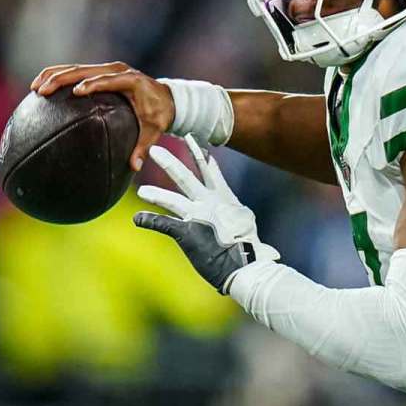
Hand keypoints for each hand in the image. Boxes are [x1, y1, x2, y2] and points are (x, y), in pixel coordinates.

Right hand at [30, 61, 173, 170]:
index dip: (93, 84)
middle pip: (85, 70)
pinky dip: (58, 76)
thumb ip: (144, 146)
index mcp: (132, 81)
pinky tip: (40, 87)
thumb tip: (135, 167)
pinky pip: (76, 71)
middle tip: (43, 91)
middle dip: (62, 78)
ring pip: (76, 67)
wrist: (166, 98)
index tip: (77, 92)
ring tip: (35, 88)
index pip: (109, 80)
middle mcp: (118, 70)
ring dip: (53, 75)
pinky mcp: (100, 71)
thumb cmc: (159, 114)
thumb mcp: (154, 130)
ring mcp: (108, 68)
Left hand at [134, 134, 279, 292]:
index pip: (212, 174)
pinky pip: (164, 224)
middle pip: (187, 177)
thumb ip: (245, 225)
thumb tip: (267, 248)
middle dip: (171, 163)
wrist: (245, 263)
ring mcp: (197, 217)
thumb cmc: (250, 252)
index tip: (195, 142)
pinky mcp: (187, 233)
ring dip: (156, 194)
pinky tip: (138, 218)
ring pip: (172, 199)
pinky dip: (150, 221)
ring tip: (141, 190)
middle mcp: (210, 204)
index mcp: (226, 201)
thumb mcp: (251, 233)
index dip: (202, 158)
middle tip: (155, 149)